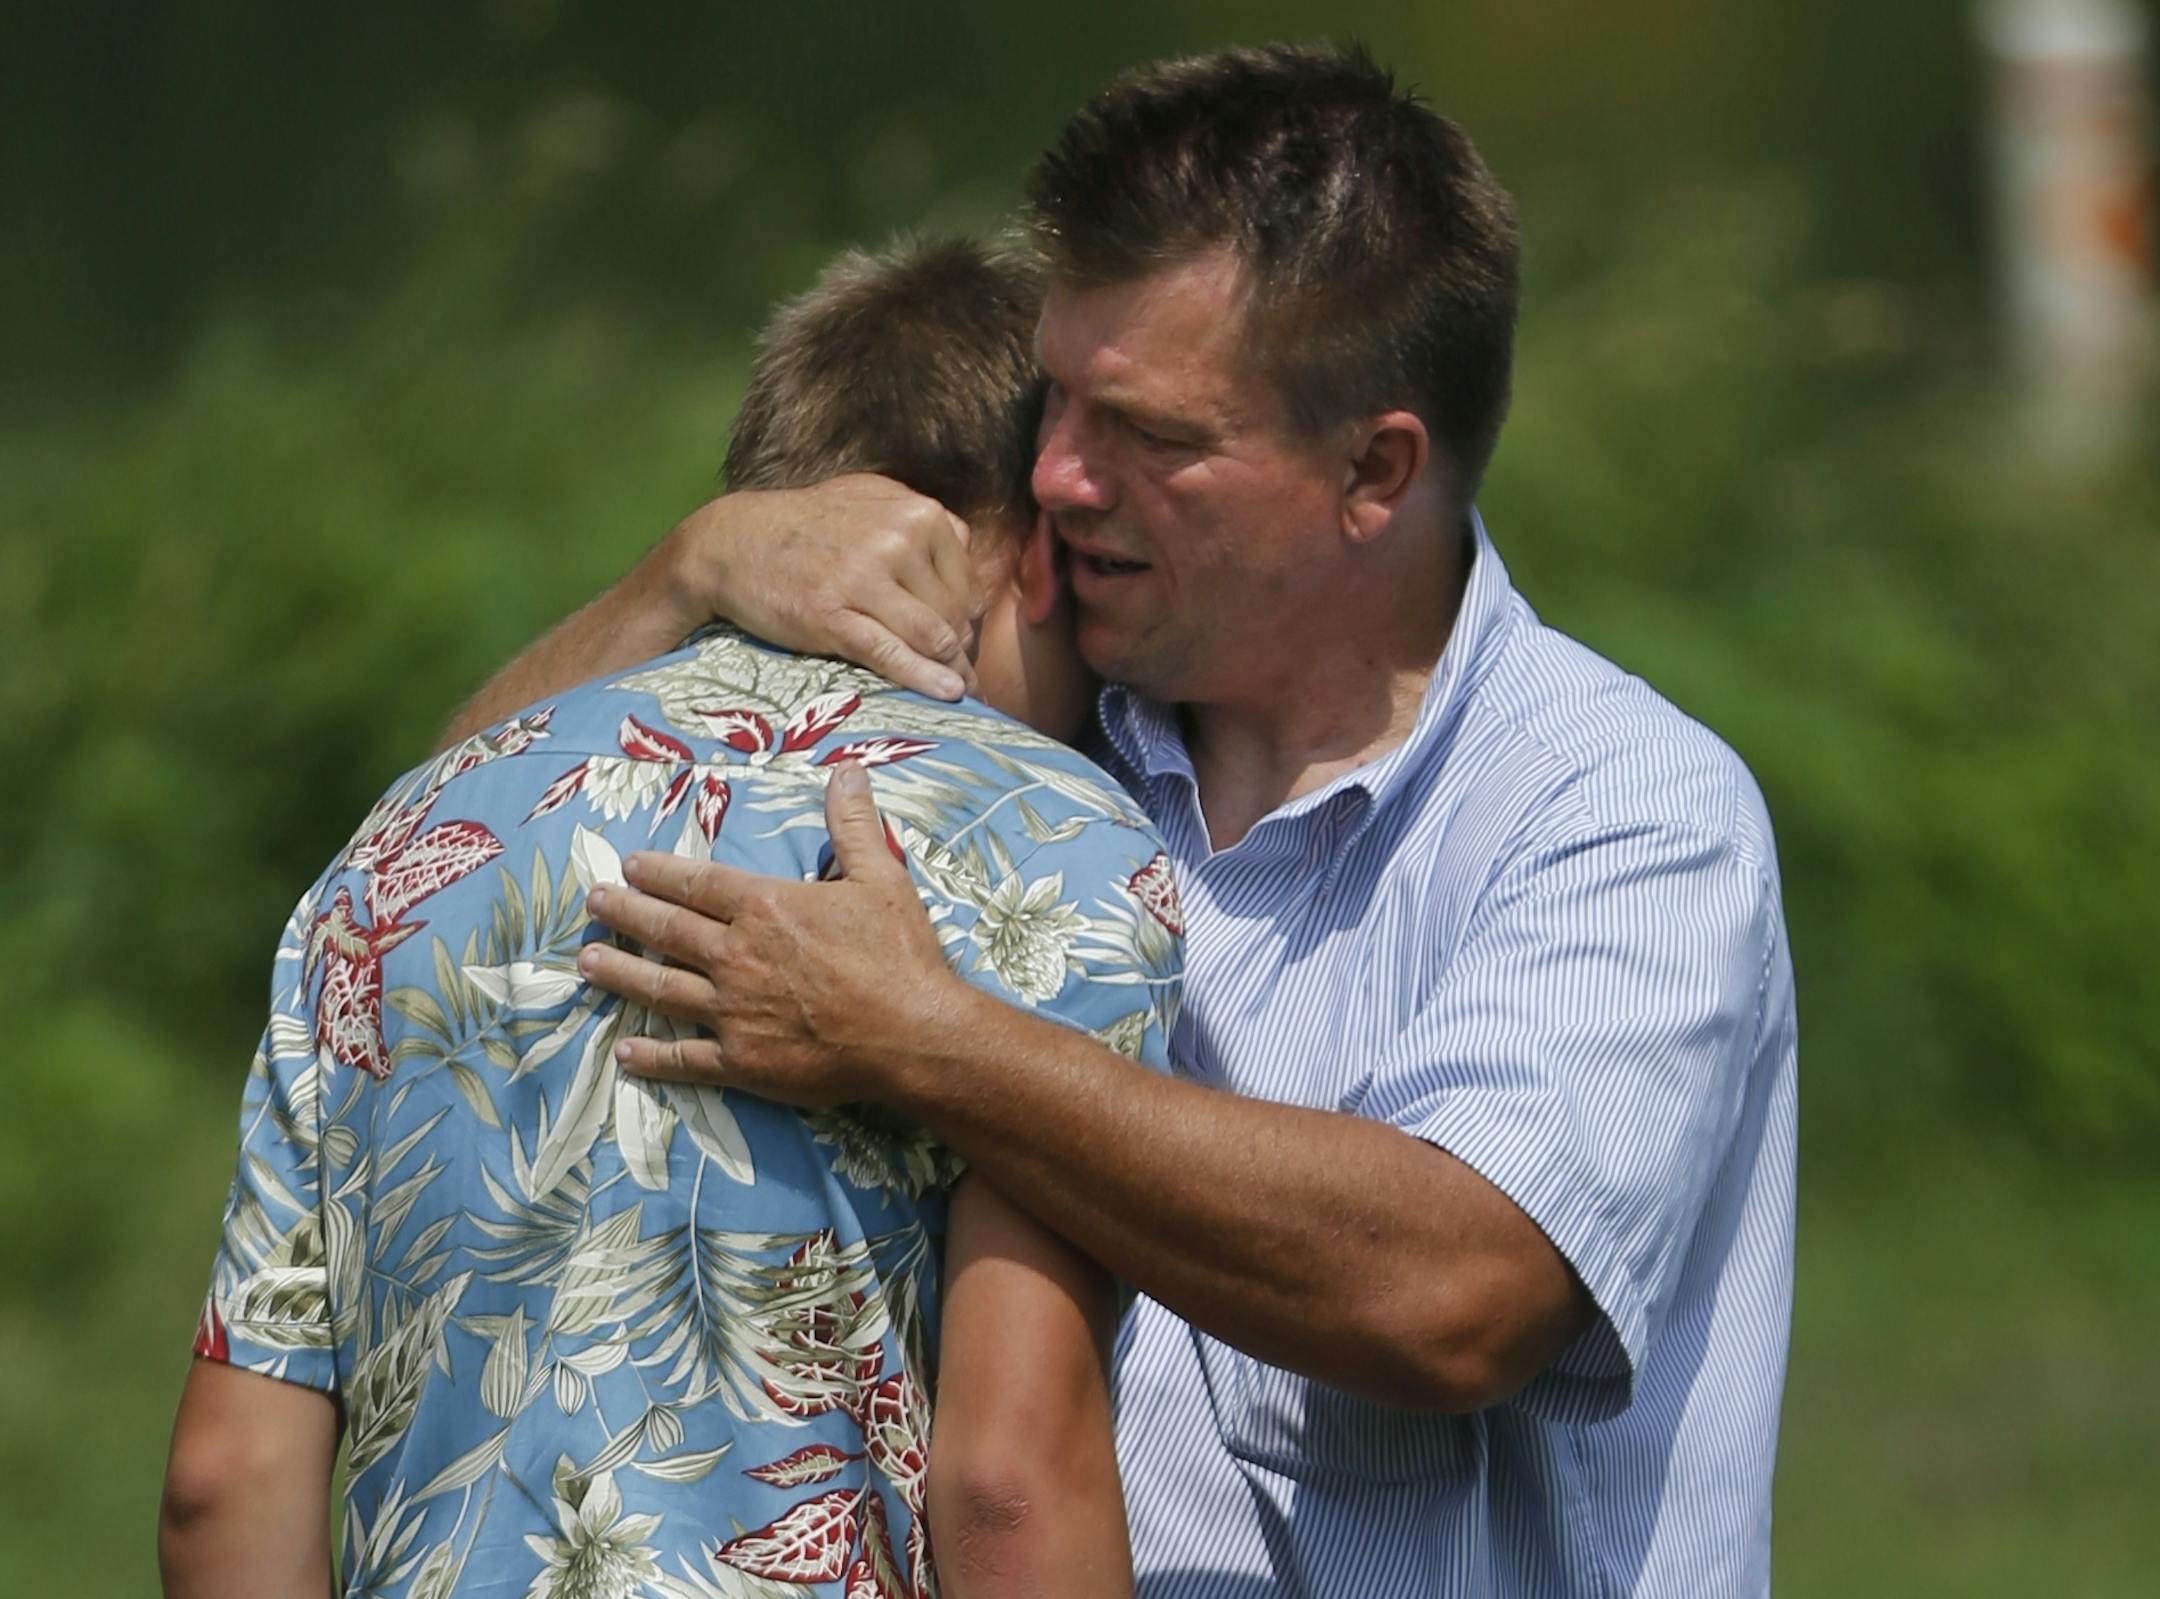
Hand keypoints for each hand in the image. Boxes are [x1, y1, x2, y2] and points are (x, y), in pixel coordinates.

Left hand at [578, 764, 971, 1105]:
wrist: (914, 1036)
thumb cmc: (899, 956)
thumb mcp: (882, 876)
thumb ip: (853, 823)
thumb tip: (847, 768)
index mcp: (764, 908)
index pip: (696, 883)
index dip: (659, 872)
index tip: (630, 866)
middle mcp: (736, 956)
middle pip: (666, 930)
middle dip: (625, 913)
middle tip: (594, 903)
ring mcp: (733, 1011)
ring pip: (660, 988)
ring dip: (620, 973)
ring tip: (586, 963)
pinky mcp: (742, 1061)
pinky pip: (685, 1057)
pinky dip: (652, 1055)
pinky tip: (625, 1051)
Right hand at [665, 474, 981, 699]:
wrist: (732, 542)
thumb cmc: (806, 525)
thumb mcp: (870, 500)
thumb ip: (920, 521)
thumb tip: (968, 557)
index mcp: (916, 512)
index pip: (965, 580)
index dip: (964, 615)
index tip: (956, 635)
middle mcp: (898, 540)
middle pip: (953, 613)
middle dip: (957, 645)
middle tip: (953, 669)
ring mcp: (865, 578)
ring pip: (931, 636)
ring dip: (950, 669)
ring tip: (960, 690)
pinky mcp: (833, 616)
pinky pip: (892, 653)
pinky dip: (925, 678)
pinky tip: (948, 693)